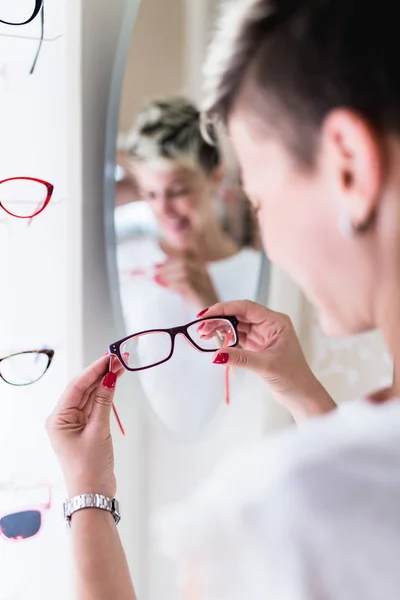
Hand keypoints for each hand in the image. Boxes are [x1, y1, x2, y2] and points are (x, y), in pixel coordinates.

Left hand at [46, 356, 123, 498]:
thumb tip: (110, 378)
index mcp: (58, 418)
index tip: (109, 358)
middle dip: (101, 374)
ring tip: (120, 368)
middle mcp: (63, 418)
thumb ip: (104, 402)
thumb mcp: (98, 430)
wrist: (93, 495)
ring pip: (90, 396)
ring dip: (104, 383)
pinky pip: (95, 407)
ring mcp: (75, 424)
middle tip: (118, 360)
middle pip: (83, 389)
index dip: (93, 370)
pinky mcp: (86, 429)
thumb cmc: (90, 467)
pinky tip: (114, 384)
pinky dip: (105, 396)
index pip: (76, 386)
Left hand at [155, 250, 218, 309]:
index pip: (186, 255)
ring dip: (169, 275)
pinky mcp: (203, 293)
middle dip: (167, 266)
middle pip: (184, 262)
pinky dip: (176, 284)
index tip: (156, 265)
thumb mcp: (187, 287)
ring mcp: (205, 282)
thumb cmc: (199, 302)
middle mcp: (204, 273)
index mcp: (201, 269)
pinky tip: (169, 288)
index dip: (170, 259)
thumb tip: (158, 272)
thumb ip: (176, 278)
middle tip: (154, 273)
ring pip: (185, 271)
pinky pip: (188, 283)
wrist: (214, 316)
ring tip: (159, 280)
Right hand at [201, 300, 335, 421]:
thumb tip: (216, 355)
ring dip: (220, 328)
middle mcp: (269, 324)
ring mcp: (262, 334)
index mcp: (276, 321)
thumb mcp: (266, 366)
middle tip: (201, 328)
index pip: (246, 308)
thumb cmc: (293, 378)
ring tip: (203, 334)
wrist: (301, 395)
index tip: (207, 314)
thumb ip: (241, 358)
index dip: (225, 309)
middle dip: (219, 319)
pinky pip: (238, 337)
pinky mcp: (257, 346)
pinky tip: (215, 341)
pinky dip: (225, 339)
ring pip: (236, 325)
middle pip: (239, 315)